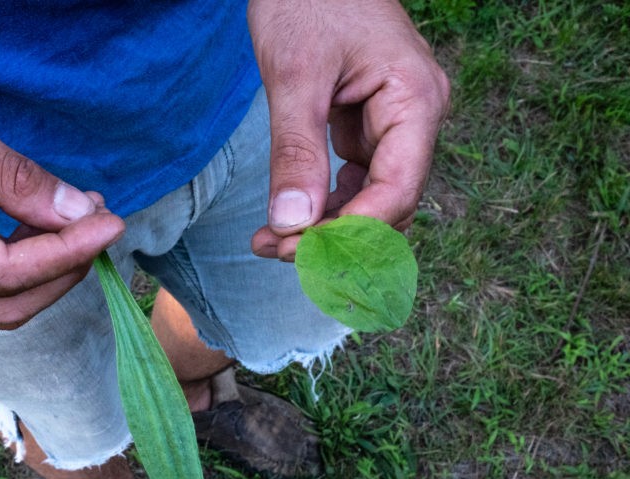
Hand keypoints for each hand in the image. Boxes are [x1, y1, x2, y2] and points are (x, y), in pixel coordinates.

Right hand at [0, 42, 122, 328]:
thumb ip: (13, 179)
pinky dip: (14, 262)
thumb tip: (75, 213)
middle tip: (100, 222)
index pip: (5, 274)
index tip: (111, 222)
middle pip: (2, 306)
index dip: (67, 253)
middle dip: (61, 271)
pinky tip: (37, 223)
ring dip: (41, 269)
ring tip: (77, 217)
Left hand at [247, 0, 449, 260]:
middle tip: (272, 250)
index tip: (294, 250)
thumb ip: (296, 152)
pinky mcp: (368, 127)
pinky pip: (356, 182)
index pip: (398, 191)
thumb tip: (292, 224)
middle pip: (389, 205)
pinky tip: (283, 220)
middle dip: (334, 238)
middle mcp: (416, 119)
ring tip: (267, 242)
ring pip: (371, 200)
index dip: (349, 232)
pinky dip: (323, 205)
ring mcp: (393, 125)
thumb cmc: (306, 0)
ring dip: (325, 229)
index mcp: (416, 102)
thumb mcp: (295, 76)